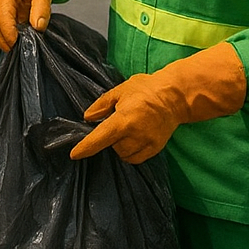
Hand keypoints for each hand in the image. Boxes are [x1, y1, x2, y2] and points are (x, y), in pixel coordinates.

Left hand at [70, 42, 245, 164]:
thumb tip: (87, 117)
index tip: (74, 155)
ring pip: (124, 155)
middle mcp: (136, 134)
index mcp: (124, 119)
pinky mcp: (156, 148)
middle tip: (115, 123)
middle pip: (112, 147)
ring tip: (126, 130)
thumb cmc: (145, 89)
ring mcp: (148, 143)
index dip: (86, 147)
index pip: (100, 138)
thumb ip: (102, 105)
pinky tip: (133, 139)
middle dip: (109, 139)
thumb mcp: (119, 91)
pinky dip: (130, 152)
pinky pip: (137, 158)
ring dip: (119, 146)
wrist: (174, 96)